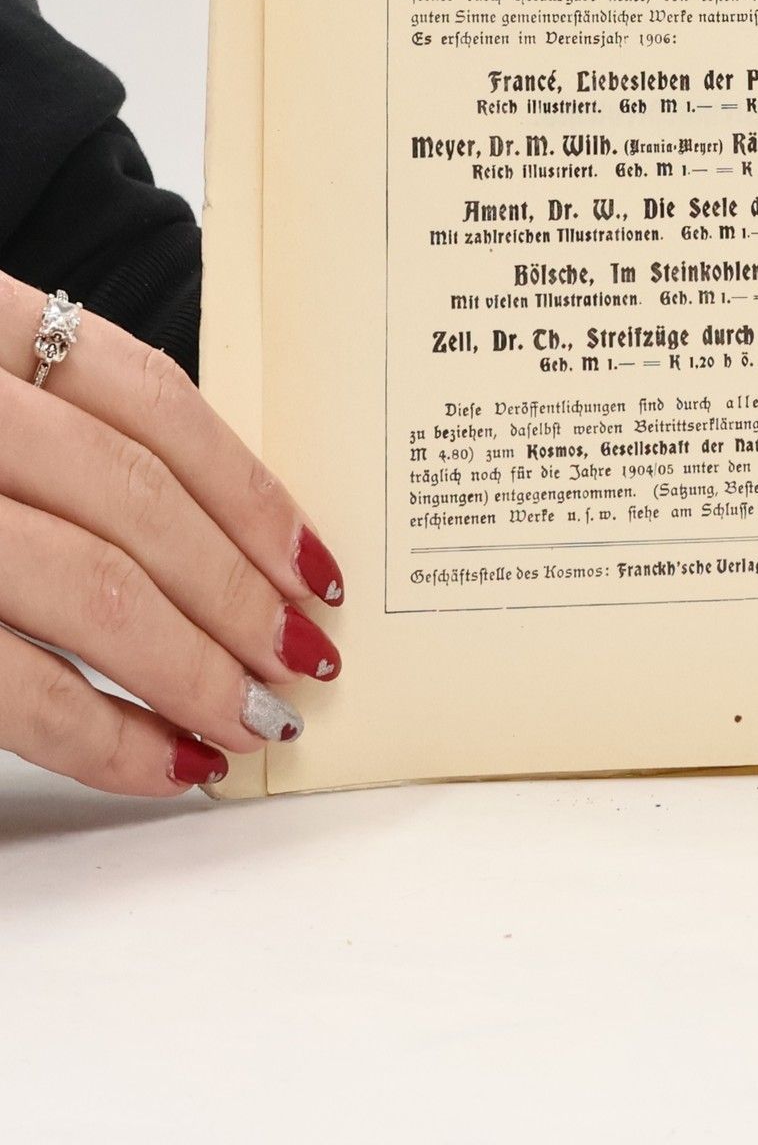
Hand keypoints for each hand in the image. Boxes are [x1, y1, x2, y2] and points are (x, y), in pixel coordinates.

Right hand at [0, 271, 342, 794]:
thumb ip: (64, 426)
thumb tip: (228, 535)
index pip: (152, 401)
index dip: (250, 490)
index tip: (319, 567)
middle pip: (134, 503)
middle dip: (238, 596)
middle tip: (305, 665)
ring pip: (87, 588)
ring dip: (191, 670)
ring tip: (253, 721)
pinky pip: (8, 685)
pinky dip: (100, 735)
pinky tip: (161, 764)